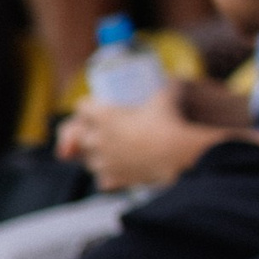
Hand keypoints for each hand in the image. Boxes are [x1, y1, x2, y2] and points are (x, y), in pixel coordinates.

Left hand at [56, 89, 219, 190]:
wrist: (181, 156)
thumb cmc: (172, 122)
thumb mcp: (168, 96)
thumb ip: (168, 86)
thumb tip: (174, 79)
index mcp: (103, 116)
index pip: (81, 107)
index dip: (89, 106)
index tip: (100, 106)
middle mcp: (96, 140)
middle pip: (77, 135)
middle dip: (86, 131)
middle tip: (103, 128)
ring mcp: (103, 162)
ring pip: (88, 159)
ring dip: (95, 154)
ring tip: (112, 150)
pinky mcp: (114, 180)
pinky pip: (102, 179)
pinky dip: (109, 175)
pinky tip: (120, 170)